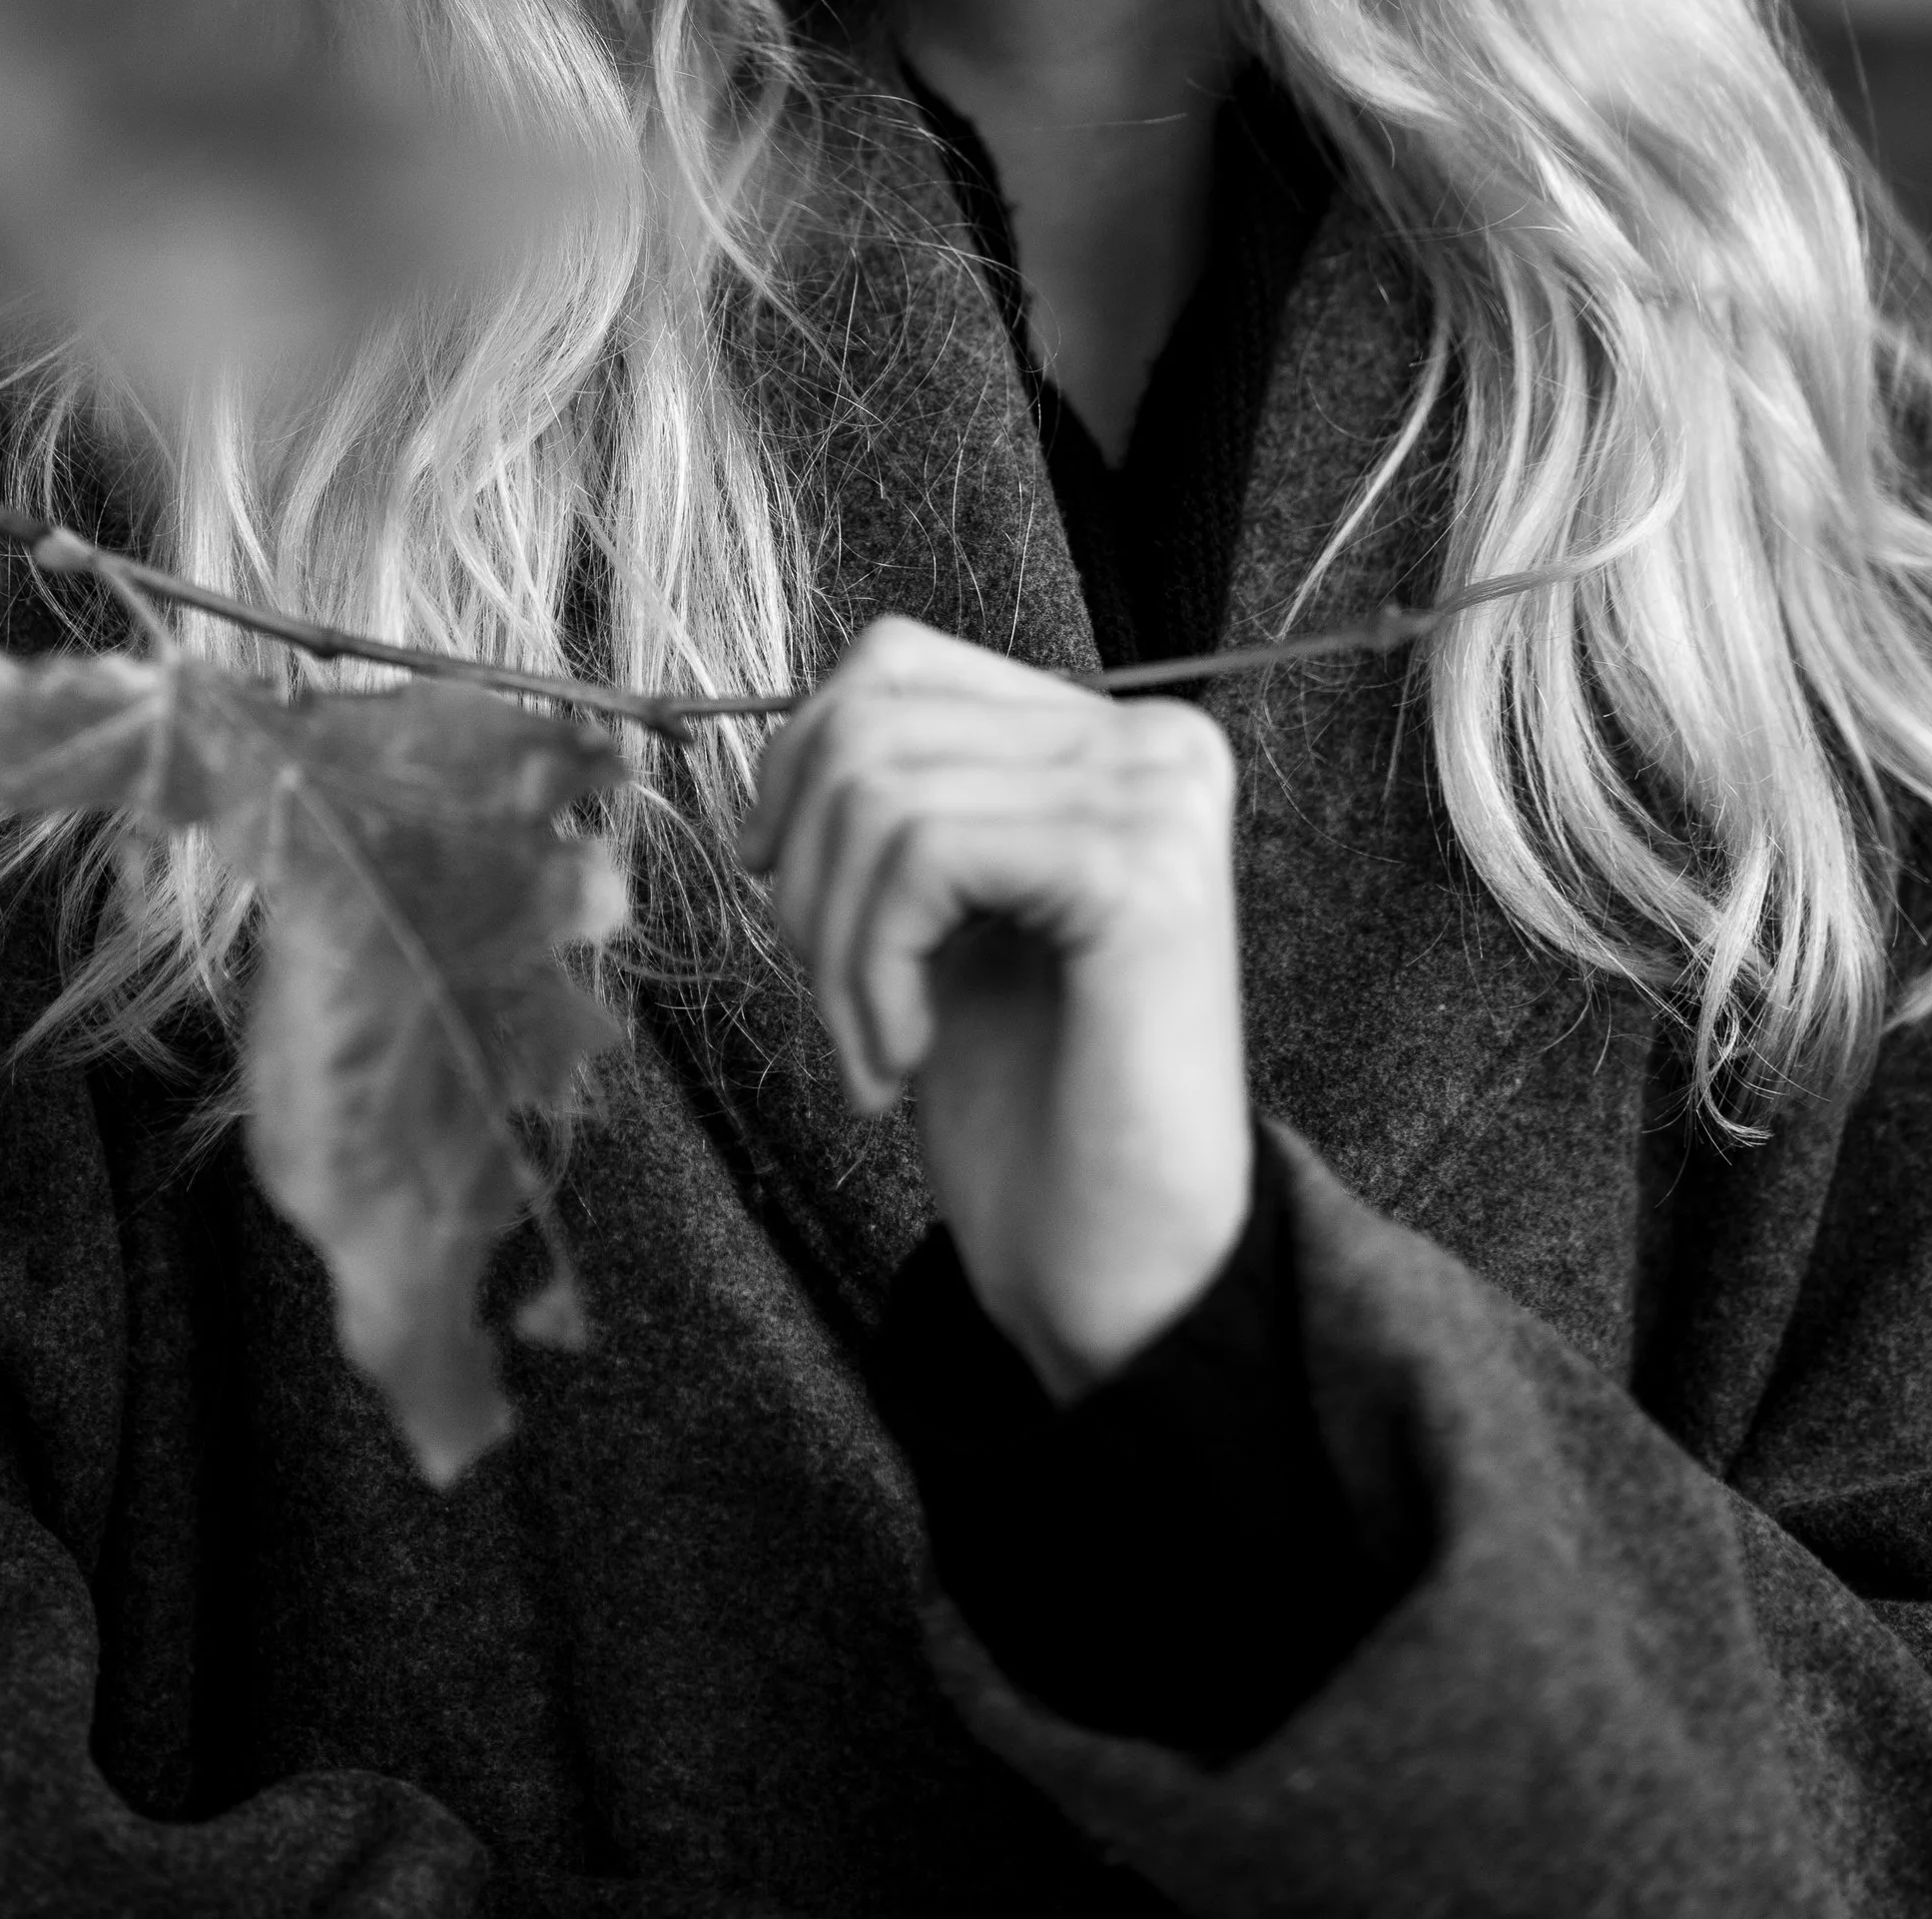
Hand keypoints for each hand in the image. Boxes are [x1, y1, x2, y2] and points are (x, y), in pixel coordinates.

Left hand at [738, 616, 1249, 1401]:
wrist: (1118, 1272)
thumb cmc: (1028, 1105)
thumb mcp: (944, 914)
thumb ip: (899, 795)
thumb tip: (779, 725)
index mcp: (1113, 737)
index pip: (898, 660)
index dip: (796, 759)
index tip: (773, 876)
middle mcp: (1156, 742)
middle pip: (875, 720)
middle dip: (806, 872)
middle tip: (831, 998)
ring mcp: (1158, 798)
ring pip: (882, 790)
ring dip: (834, 943)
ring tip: (872, 1045)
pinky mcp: (1140, 870)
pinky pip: (925, 850)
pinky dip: (872, 966)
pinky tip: (905, 1055)